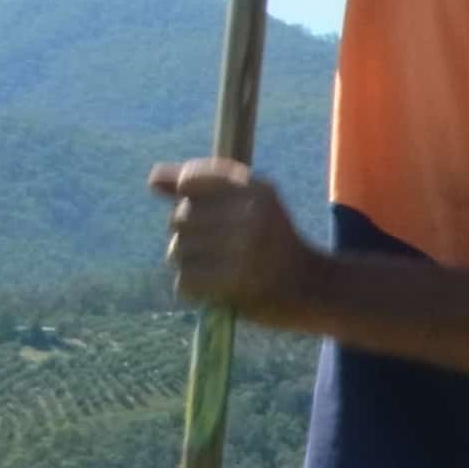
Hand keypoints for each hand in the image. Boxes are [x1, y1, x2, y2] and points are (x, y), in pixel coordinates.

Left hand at [150, 158, 319, 318]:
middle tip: (218, 250)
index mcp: (256, 188)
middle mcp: (251, 213)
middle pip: (179, 218)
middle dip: (189, 237)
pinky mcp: (236, 282)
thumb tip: (152, 178)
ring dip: (190, 265)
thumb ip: (200, 188)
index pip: (190, 180)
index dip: (187, 198)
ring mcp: (245, 248)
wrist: (316, 289)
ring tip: (218, 270)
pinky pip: (185, 281)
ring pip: (178, 251)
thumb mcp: (248, 205)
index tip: (208, 216)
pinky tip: (216, 289)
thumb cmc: (274, 243)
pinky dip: (194, 289)